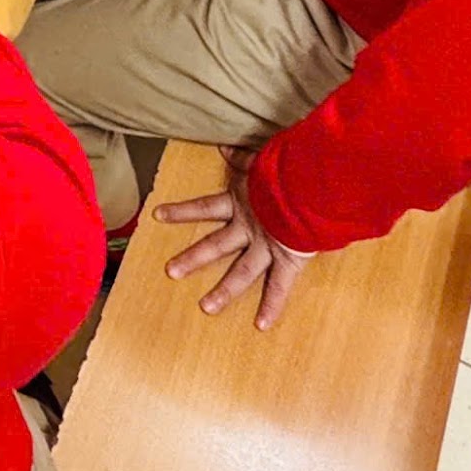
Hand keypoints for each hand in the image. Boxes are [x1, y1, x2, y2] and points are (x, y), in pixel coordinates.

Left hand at [152, 152, 314, 330]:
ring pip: (241, 272)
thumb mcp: (261, 159)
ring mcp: (267, 245)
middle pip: (215, 245)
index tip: (157, 215)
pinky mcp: (288, 259)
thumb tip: (223, 144)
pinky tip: (260, 326)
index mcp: (242, 202)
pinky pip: (279, 287)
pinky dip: (272, 307)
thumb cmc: (289, 168)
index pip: (204, 207)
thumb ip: (242, 157)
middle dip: (192, 259)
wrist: (312, 183)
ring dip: (223, 291)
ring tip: (205, 308)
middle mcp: (249, 227)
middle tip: (170, 272)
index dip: (182, 211)